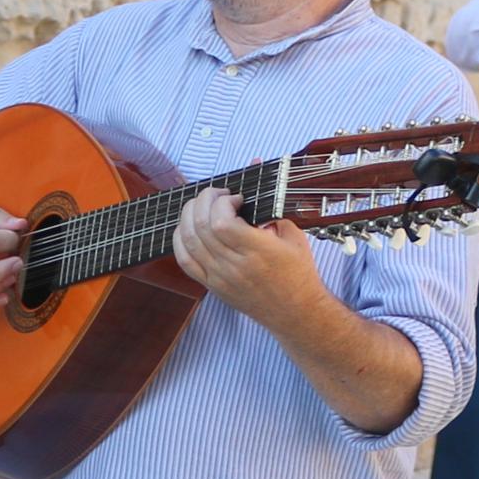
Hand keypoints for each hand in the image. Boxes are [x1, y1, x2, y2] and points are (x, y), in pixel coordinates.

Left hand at [172, 186, 327, 321]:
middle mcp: (235, 266)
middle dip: (205, 200)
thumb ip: (271, 204)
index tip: (236, 198)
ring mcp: (220, 278)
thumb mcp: (294, 235)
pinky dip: (181, 238)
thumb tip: (255, 165)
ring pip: (188, 241)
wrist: (296, 313)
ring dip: (190, 215)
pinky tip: (190, 227)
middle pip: (201, 226)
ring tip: (204, 206)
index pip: (221, 221)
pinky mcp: (212, 286)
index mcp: (258, 252)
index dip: (222, 201)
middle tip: (219, 196)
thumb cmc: (298, 274)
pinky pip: (184, 260)